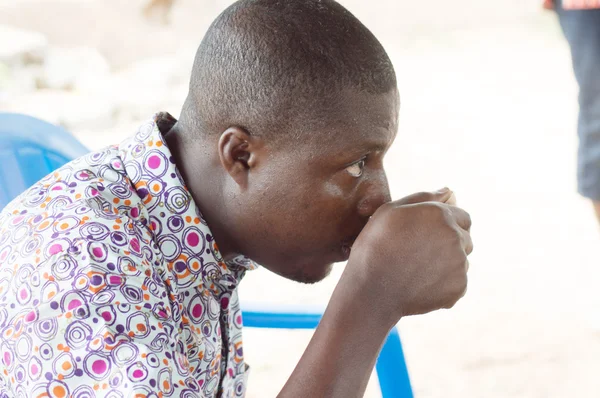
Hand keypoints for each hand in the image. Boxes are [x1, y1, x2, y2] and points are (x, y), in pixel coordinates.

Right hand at [344, 187, 471, 322]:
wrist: (372, 292)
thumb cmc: (375, 247)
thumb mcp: (389, 212)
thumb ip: (422, 197)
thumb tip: (449, 191)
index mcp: (440, 214)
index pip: (461, 215)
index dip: (444, 225)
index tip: (425, 236)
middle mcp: (456, 236)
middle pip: (465, 237)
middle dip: (449, 242)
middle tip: (420, 253)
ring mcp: (460, 263)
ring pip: (462, 260)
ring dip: (447, 263)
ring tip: (417, 270)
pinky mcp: (459, 287)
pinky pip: (457, 282)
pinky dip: (443, 284)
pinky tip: (420, 285)